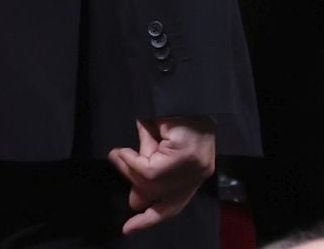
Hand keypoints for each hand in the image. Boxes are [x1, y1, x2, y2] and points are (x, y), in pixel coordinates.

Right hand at [107, 116, 215, 233]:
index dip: (149, 219)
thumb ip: (147, 168)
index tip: (128, 229)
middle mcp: (200, 171)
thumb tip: (133, 196)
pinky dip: (132, 158)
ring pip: (148, 182)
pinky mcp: (184, 157)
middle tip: (123, 170)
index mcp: (198, 171)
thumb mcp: (160, 147)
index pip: (173, 206)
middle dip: (138, 187)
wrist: (187, 93)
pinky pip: (146, 169)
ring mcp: (194, 166)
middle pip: (157, 197)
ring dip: (134, 163)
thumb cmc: (176, 114)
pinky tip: (128, 146)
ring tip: (128, 147)